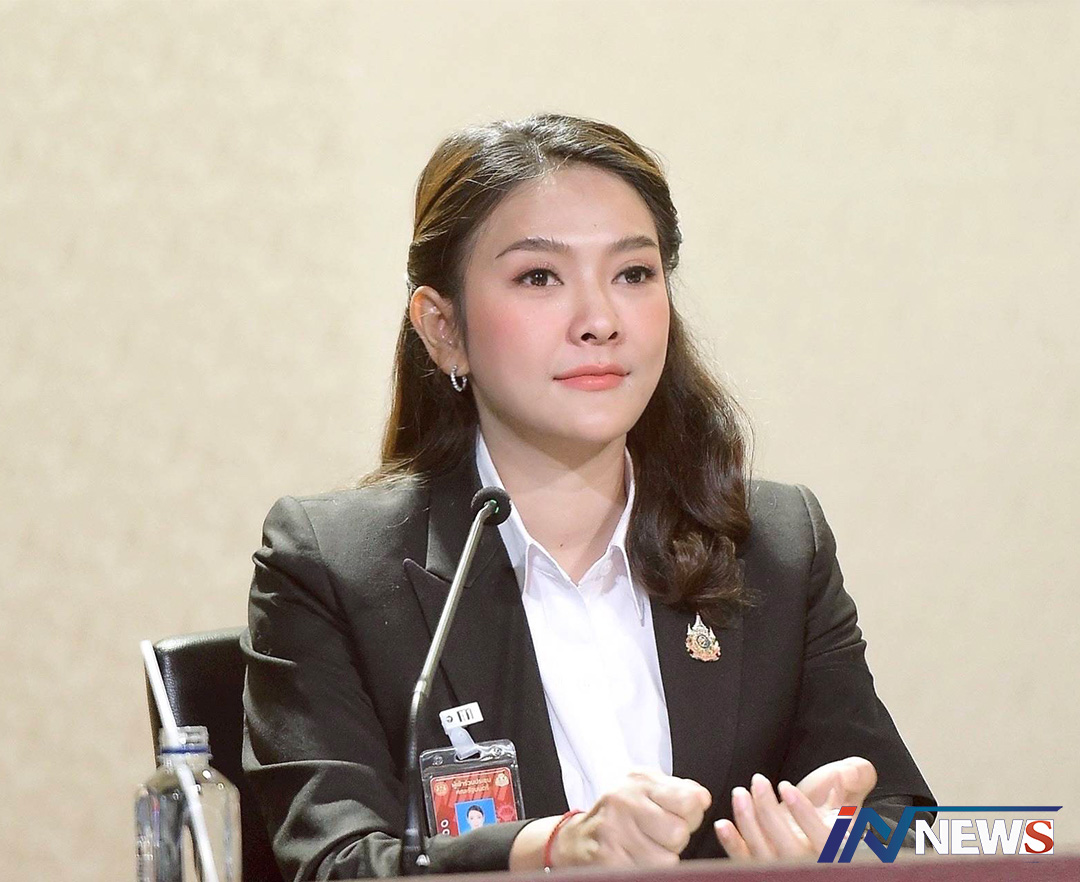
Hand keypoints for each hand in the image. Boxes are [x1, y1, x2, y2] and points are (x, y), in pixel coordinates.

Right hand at [553, 770, 711, 868]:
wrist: (577, 839)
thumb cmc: (619, 811)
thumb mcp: (646, 787)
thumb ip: (678, 789)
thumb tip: (703, 799)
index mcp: (638, 781)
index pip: (689, 801)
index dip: (692, 814)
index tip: (681, 814)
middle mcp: (623, 803)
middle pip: (679, 833)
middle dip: (676, 840)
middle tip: (659, 835)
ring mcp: (614, 832)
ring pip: (666, 860)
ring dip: (662, 859)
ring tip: (646, 847)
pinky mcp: (609, 860)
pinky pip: (649, 874)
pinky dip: (648, 870)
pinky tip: (635, 858)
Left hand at [713, 757, 875, 860]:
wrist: (811, 823)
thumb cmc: (832, 805)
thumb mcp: (851, 788)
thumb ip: (856, 776)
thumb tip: (844, 775)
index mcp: (838, 850)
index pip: (826, 841)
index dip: (805, 815)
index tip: (786, 787)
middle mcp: (812, 865)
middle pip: (790, 850)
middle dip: (770, 813)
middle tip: (758, 780)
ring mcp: (786, 870)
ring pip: (764, 857)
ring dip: (748, 823)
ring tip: (740, 793)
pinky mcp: (761, 869)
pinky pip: (744, 864)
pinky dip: (732, 845)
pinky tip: (722, 824)